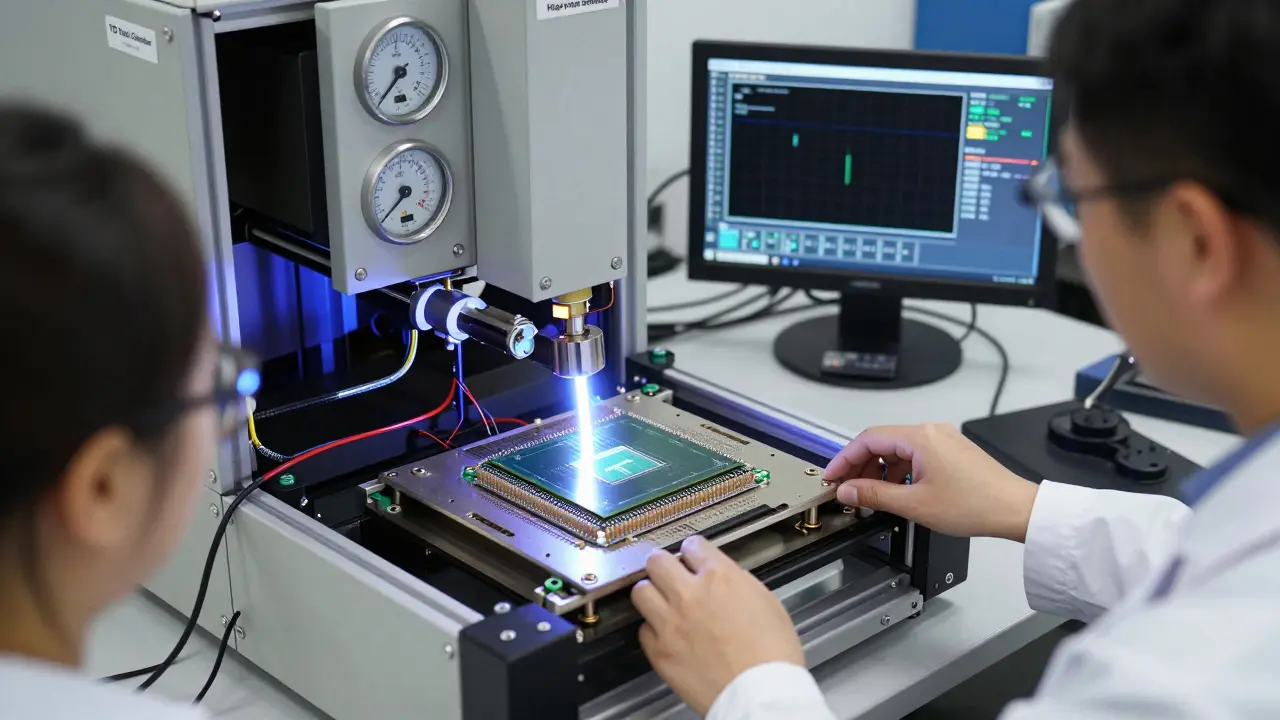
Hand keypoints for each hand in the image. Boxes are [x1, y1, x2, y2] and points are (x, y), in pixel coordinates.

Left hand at [632, 536, 803, 716]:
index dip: (693, 551)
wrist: (761, 693)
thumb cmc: (773, 654)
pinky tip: (667, 635)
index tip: (692, 557)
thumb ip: (736, 581)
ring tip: (663, 603)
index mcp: (719, 577)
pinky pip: (644, 630)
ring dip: (652, 594)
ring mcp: (670, 623)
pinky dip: (654, 631)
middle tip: (670, 575)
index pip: (692, 545)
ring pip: (641, 592)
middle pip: (656, 561)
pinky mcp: (660, 651)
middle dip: (664, 566)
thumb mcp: (765, 601)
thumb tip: (720, 577)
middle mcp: (689, 595)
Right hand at [824, 423, 1038, 541]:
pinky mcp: (952, 451)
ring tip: (870, 496)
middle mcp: (931, 431)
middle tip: (846, 489)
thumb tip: (847, 491)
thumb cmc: (974, 505)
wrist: (1015, 509)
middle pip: (882, 442)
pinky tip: (896, 492)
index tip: (831, 477)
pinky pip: (915, 455)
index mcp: (920, 437)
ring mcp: (943, 440)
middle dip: (860, 466)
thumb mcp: (914, 504)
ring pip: (898, 450)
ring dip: (879, 471)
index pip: (868, 439)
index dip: (844, 459)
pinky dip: (899, 471)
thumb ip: (874, 495)